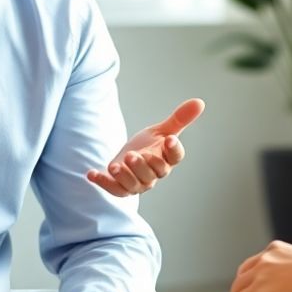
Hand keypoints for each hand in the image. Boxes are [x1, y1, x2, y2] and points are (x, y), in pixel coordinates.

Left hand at [87, 98, 204, 195]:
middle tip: (133, 155)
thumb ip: (179, 119)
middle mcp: (154, 174)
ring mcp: (138, 183)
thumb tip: (199, 102)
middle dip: (143, 165)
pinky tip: (92, 174)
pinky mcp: (121, 188)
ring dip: (124, 176)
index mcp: (167, 159)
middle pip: (153, 172)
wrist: (130, 158)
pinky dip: (103, 183)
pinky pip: (114, 190)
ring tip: (115, 166)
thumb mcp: (162, 130)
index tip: (170, 139)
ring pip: (134, 184)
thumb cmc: (149, 145)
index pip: (175, 157)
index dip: (174, 150)